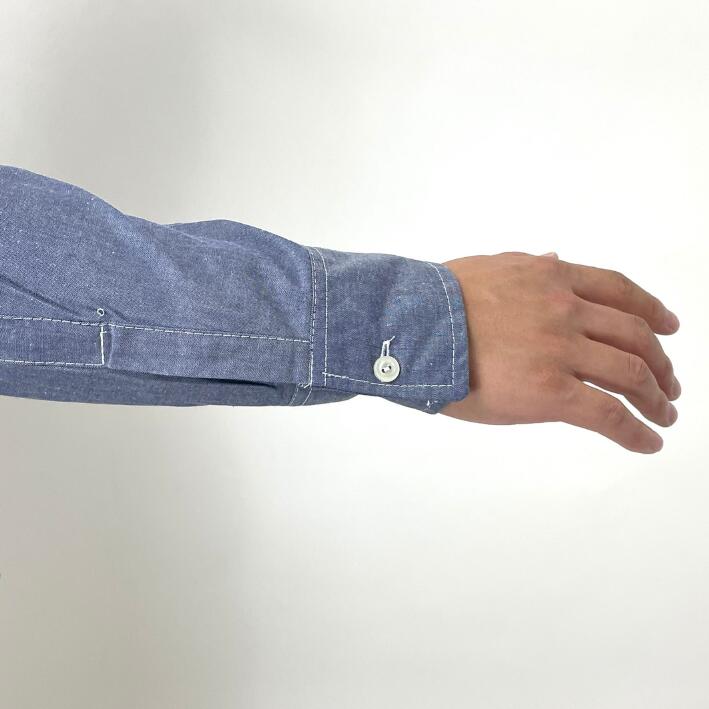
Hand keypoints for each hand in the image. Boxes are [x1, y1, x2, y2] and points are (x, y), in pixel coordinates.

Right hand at [440, 251, 680, 453]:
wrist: (412, 327)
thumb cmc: (437, 301)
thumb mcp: (491, 267)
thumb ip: (529, 266)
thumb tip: (553, 259)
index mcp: (551, 278)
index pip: (618, 291)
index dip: (651, 309)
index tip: (668, 325)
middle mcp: (565, 310)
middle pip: (634, 335)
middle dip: (659, 361)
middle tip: (668, 382)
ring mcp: (561, 350)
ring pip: (630, 374)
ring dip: (655, 397)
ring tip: (664, 413)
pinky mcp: (550, 392)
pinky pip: (608, 414)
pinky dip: (636, 430)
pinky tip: (648, 442)